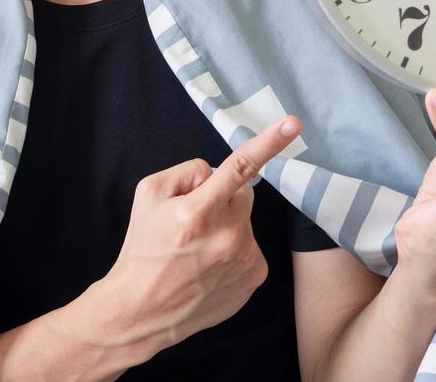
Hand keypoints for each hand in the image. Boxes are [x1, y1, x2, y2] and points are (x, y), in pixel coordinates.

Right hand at [101, 115, 302, 353]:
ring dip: (227, 224)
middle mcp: (228, 235)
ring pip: (245, 220)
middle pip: (243, 192)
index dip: (268, 142)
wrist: (142, 310)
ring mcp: (245, 260)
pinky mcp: (255, 278)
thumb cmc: (143, 248)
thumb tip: (214, 172)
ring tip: (197, 249)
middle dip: (223, 196)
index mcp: (199, 210)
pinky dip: (234, 248)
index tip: (293, 124)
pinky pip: (250, 245)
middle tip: (193, 218)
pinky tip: (210, 266)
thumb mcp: (148, 194)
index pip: (239, 167)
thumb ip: (185, 171)